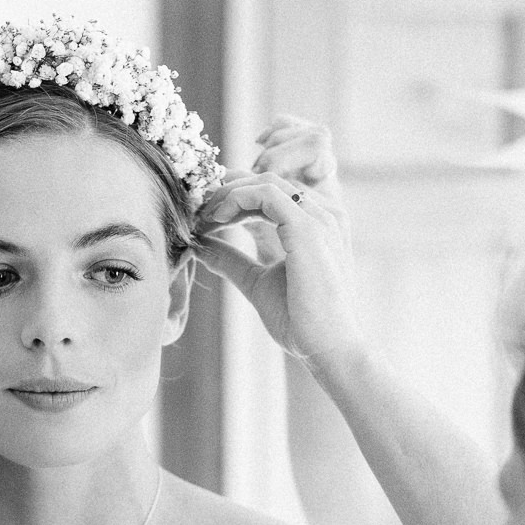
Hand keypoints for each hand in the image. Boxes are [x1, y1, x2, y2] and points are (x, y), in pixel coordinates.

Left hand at [195, 116, 367, 379]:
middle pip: (267, 176)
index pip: (276, 185)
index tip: (207, 215)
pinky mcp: (307, 227)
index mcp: (318, 221)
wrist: (328, 348)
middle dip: (226, 189)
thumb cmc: (301, 321)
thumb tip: (199, 243)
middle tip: (196, 211)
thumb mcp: (257, 282)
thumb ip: (232, 259)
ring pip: (263, 179)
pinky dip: (234, 200)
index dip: (237, 190)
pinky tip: (215, 221)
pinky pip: (264, 192)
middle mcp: (324, 211)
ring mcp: (320, 215)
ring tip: (201, 217)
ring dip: (225, 195)